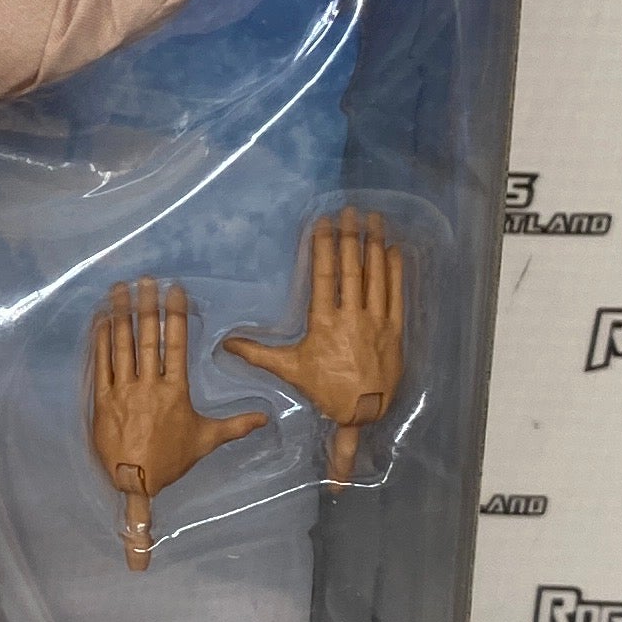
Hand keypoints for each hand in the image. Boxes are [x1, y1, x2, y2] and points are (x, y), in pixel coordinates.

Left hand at [90, 277, 265, 567]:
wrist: (134, 480)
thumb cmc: (170, 460)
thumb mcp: (205, 441)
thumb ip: (235, 426)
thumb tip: (266, 419)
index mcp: (175, 391)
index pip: (176, 345)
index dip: (175, 315)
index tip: (174, 291)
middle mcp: (149, 385)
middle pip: (148, 338)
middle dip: (147, 306)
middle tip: (145, 280)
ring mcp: (123, 390)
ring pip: (122, 346)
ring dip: (121, 315)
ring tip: (120, 289)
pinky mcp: (103, 399)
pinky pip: (101, 364)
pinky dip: (100, 341)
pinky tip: (101, 321)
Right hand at [222, 209, 407, 484]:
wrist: (364, 410)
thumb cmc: (326, 389)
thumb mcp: (290, 370)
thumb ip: (258, 354)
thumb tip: (226, 344)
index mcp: (325, 323)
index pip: (325, 276)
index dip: (324, 247)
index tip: (324, 223)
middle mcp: (352, 317)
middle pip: (352, 269)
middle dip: (350, 237)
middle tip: (350, 211)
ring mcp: (376, 321)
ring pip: (376, 276)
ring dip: (374, 245)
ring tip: (374, 220)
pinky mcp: (394, 329)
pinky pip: (396, 294)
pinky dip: (395, 271)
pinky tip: (392, 250)